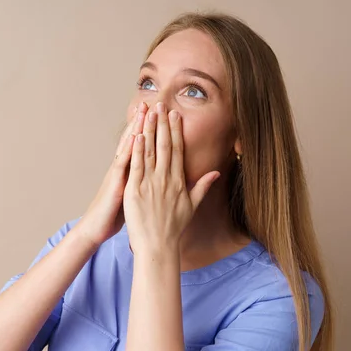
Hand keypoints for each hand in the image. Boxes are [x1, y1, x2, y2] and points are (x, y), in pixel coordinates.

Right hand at [77, 102, 148, 245]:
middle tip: (152, 103)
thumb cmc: (114, 214)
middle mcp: (122, 169)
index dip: (150, 130)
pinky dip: (128, 150)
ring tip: (143, 111)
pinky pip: (121, 165)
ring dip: (135, 129)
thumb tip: (153, 177)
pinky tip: (135, 138)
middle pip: (135, 141)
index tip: (161, 115)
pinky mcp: (114, 184)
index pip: (142, 147)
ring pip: (128, 148)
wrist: (96, 228)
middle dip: (143, 122)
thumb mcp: (133, 196)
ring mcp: (117, 174)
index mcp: (130, 171)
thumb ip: (142, 183)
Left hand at [123, 102, 219, 254]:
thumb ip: (202, 187)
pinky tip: (137, 134)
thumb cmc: (173, 228)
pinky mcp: (136, 190)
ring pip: (150, 151)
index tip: (174, 115)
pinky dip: (137, 150)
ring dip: (150, 130)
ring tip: (148, 112)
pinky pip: (137, 166)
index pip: (178, 150)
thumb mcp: (192, 206)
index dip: (176, 130)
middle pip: (165, 146)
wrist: (158, 246)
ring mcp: (150, 184)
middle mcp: (166, 179)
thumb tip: (215, 172)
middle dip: (163, 124)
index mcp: (179, 181)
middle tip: (161, 105)